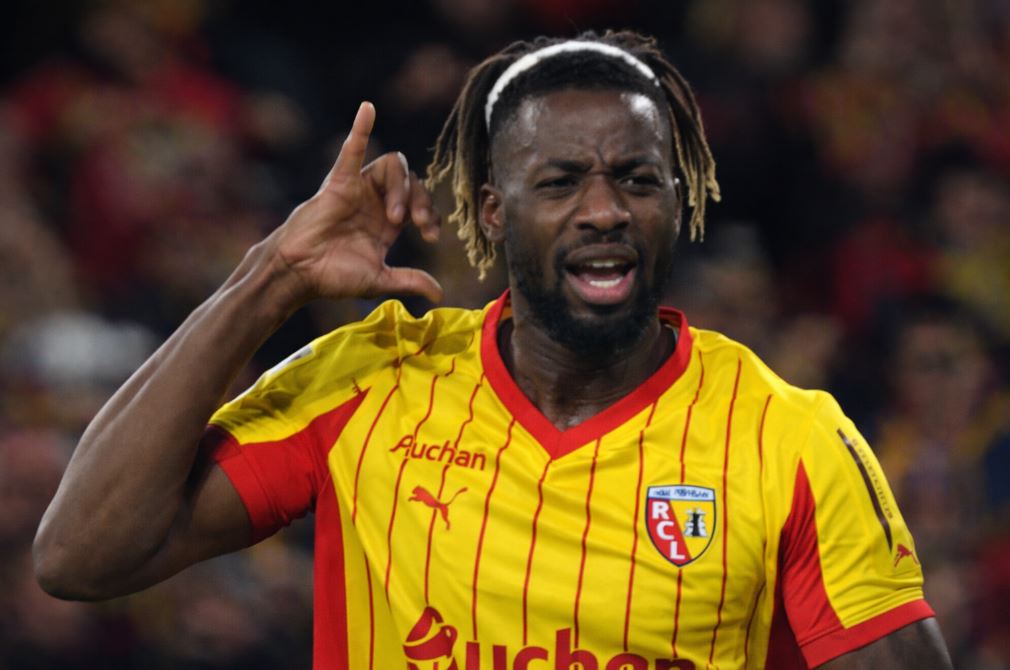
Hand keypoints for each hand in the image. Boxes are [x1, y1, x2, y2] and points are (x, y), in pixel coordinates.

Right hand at [265, 101, 442, 305]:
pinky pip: (352, 149)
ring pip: (392, 167)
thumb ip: (410, 281)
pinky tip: (368, 109)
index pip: (421, 204)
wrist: (300, 272)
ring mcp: (359, 188)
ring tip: (394, 217)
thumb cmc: (333, 277)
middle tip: (419, 225)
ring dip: (400, 189)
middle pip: (412, 182)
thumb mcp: (379, 279)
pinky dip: (360, 128)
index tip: (431, 237)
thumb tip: (440, 295)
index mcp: (388, 222)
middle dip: (422, 202)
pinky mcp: (340, 181)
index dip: (431, 215)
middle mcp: (376, 201)